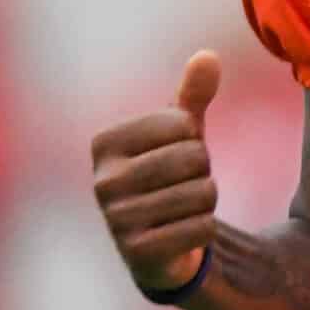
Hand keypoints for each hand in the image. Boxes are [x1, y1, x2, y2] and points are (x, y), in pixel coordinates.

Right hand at [89, 49, 222, 294]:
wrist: (158, 247)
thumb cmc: (167, 178)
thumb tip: (207, 56)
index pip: (181, 124)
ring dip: (206, 201)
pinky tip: (184, 233)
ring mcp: (116, 220)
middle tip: (183, 185)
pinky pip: (202, 228)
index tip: (174, 155)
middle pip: (194, 158)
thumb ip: (192, 95)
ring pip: (203, 193)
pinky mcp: (138, 254)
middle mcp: (102, 181)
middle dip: (203, 171)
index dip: (193, 139)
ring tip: (183, 208)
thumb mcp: (180, 135)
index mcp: (104, 144)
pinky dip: (205, 229)